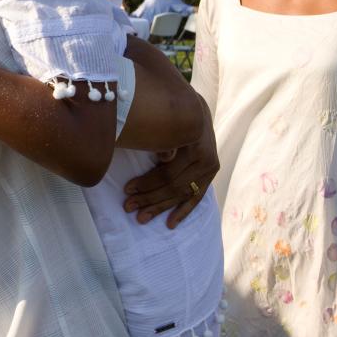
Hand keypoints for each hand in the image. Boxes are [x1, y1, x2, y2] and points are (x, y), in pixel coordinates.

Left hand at [121, 99, 217, 228]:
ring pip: (182, 195)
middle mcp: (206, 160)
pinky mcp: (209, 177)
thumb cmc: (174, 118)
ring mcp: (209, 170)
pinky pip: (195, 199)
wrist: (196, 112)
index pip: (168, 172)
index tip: (126, 189)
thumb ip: (167, 141)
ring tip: (141, 218)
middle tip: (128, 206)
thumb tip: (163, 157)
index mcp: (195, 146)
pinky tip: (170, 224)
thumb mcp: (169, 123)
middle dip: (149, 198)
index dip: (147, 182)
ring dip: (160, 207)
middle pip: (174, 186)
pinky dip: (182, 212)